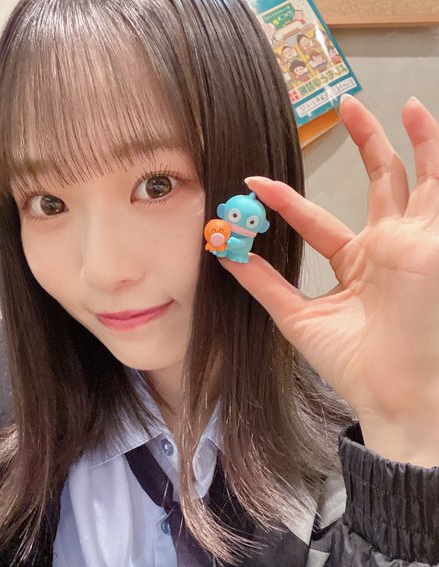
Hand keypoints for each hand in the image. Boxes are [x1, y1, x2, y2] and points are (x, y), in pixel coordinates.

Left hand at [220, 96, 438, 463]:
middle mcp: (388, 247)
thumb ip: (262, 283)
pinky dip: (433, 152)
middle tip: (342, 106)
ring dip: (404, 139)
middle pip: (378, 183)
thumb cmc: (351, 362)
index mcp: (358, 264)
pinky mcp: (432, 242)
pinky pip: (437, 188)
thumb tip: (222, 253)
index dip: (287, 202)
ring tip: (388, 103)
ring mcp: (414, 242)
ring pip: (414, 177)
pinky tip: (418, 117)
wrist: (388, 391)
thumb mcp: (296, 316)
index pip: (320, 221)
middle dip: (365, 144)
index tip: (252, 185)